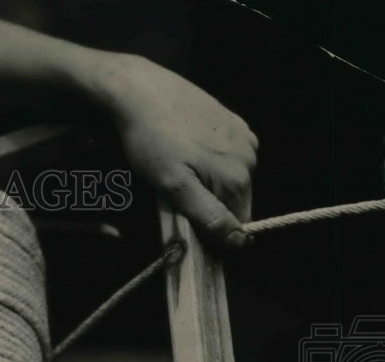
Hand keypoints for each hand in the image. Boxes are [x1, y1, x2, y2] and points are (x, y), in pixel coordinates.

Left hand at [100, 54, 257, 249]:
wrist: (139, 91)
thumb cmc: (150, 141)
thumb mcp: (173, 186)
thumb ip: (208, 216)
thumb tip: (240, 243)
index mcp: (238, 176)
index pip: (237, 226)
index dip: (213, 235)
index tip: (187, 231)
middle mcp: (249, 155)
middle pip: (236, 202)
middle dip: (210, 209)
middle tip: (176, 200)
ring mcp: (242, 136)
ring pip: (231, 180)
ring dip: (209, 187)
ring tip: (178, 174)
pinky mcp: (231, 121)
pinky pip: (226, 156)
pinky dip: (209, 164)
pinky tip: (186, 154)